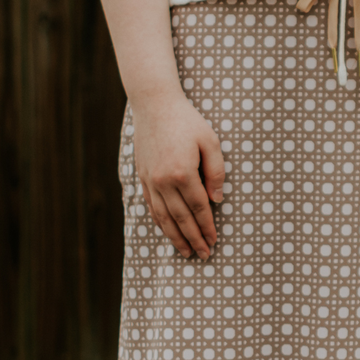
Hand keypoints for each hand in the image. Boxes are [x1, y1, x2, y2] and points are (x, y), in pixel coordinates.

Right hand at [133, 94, 224, 258]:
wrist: (154, 105)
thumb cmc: (187, 120)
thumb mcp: (211, 141)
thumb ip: (216, 172)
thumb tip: (217, 200)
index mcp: (183, 172)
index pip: (199, 208)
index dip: (207, 227)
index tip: (214, 241)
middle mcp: (163, 181)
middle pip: (181, 218)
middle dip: (193, 239)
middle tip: (203, 255)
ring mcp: (150, 180)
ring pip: (163, 217)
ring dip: (175, 237)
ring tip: (186, 252)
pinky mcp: (142, 177)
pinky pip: (152, 207)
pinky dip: (160, 223)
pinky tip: (168, 232)